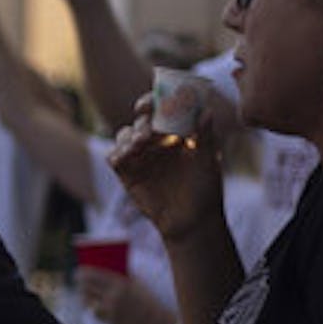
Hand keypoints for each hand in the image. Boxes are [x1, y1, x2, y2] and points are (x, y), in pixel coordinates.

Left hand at [75, 266, 175, 323]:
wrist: (157, 322)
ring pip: (88, 300)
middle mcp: (114, 296)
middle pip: (87, 287)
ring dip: (84, 294)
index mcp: (120, 283)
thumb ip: (122, 274)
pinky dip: (92, 307)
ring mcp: (111, 310)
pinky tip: (91, 303)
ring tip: (83, 291)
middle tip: (77, 279)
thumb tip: (106, 264)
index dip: (83, 272)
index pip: (94, 275)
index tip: (79, 269)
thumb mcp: (136, 283)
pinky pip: (94, 313)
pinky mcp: (111, 321)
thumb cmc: (147, 299)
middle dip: (80, 282)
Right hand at [108, 91, 225, 241]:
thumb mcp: (207, 162)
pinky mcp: (128, 174)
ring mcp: (140, 157)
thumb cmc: (205, 190)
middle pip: (140, 120)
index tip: (154, 101)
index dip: (154, 101)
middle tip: (148, 127)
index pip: (161, 110)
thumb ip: (205, 136)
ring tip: (141, 142)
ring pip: (125, 135)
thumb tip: (207, 111)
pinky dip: (117, 153)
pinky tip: (125, 156)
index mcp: (174, 134)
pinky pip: (115, 158)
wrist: (193, 222)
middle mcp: (155, 142)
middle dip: (142, 120)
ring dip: (130, 136)